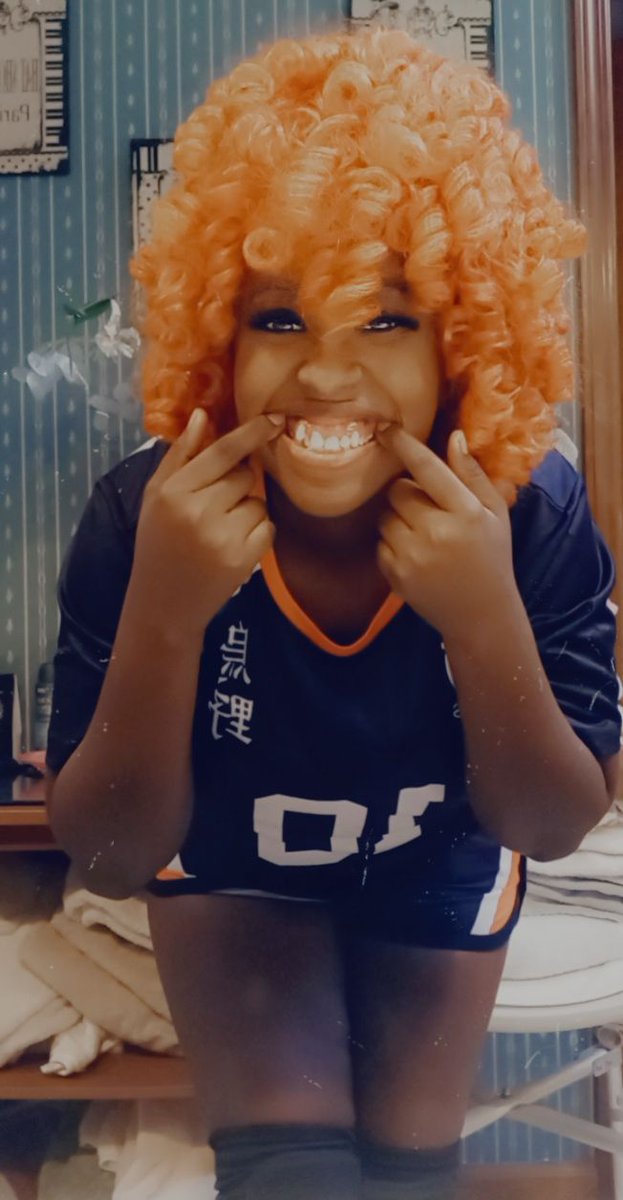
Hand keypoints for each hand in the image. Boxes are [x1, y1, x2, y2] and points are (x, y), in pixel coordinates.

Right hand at [132, 409, 283, 636]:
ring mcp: (223, 536)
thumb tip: (202, 415)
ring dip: (247, 511)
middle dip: (239, 484)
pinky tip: (233, 545)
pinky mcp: (243, 559)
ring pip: (259, 502)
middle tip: (217, 505)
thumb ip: (179, 456)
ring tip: (221, 530)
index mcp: (174, 491)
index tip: (276, 419)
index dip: (252, 432)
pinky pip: (268, 527)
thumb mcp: (155, 496)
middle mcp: (199, 511)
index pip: (222, 451)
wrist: (163, 603)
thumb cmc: (158, 543)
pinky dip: (257, 533)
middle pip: (246, 475)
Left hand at [376, 427, 515, 642]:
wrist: (480, 613)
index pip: (427, 469)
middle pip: (398, 491)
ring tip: (424, 535)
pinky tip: (417, 555)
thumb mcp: (495, 513)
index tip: (387, 430)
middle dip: (408, 493)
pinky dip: (393, 544)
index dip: (404, 446)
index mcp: (465, 512)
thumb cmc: (491, 556)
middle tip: (429, 509)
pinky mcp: (395, 575)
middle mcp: (436, 532)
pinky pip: (380, 543)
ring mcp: (412, 556)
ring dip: (398, 519)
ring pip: (385, 516)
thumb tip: (454, 437)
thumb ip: (473, 475)